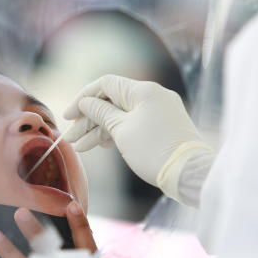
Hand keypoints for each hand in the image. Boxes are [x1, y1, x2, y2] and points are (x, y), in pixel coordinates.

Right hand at [63, 75, 211, 200]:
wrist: (189, 173)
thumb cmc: (154, 150)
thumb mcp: (121, 131)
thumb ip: (101, 113)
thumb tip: (86, 103)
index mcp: (143, 90)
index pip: (105, 84)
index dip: (83, 98)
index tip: (68, 116)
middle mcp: (153, 95)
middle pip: (112, 101)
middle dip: (89, 119)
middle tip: (71, 138)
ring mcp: (160, 110)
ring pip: (122, 114)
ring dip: (100, 129)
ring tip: (81, 147)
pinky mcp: (163, 125)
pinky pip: (135, 123)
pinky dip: (118, 132)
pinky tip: (101, 145)